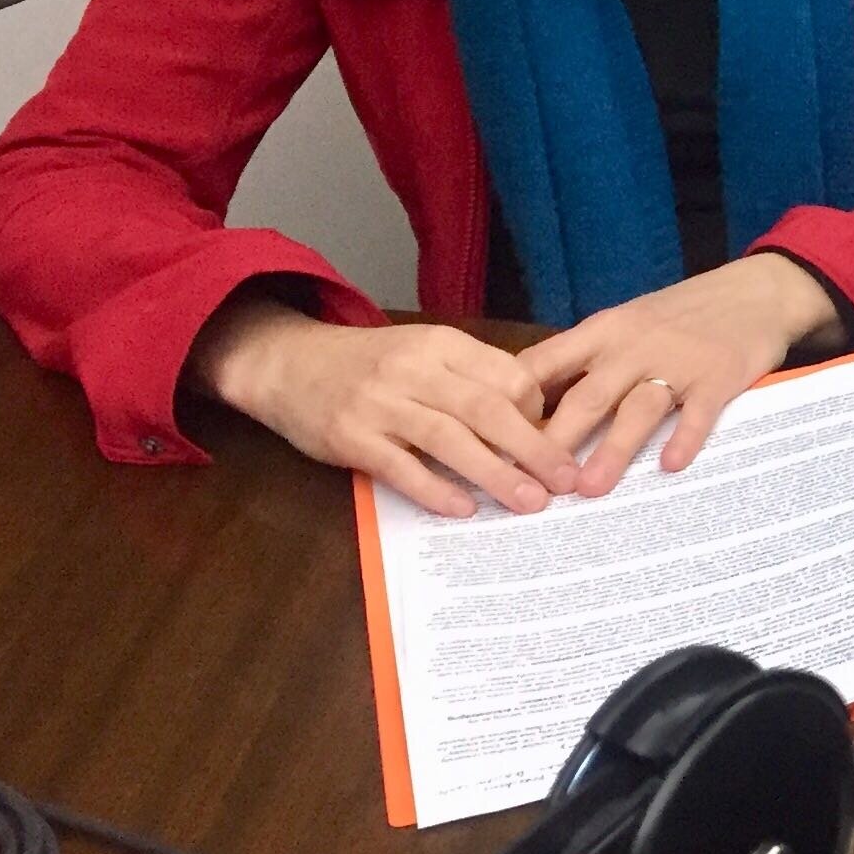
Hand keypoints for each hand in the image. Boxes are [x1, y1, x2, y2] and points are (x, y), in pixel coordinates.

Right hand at [189, 297, 575, 519]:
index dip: (538, 413)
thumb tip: (533, 420)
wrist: (287, 362)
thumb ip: (470, 380)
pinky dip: (433, 488)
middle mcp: (413, 370)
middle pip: (486, 408)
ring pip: (448, 438)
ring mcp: (379, 403)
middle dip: (533, 447)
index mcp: (440, 344)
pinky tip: (463, 509)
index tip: (557, 444)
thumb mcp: (423, 353)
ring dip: (494, 472)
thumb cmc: (369, 364)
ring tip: (529, 501)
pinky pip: (399, 466)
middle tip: (566, 481)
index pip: (507, 376)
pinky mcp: (349, 437)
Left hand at [522, 254, 840, 493]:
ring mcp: (678, 361)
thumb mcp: (626, 325)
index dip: (514, 405)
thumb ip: (585, 361)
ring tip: (590, 488)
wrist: (755, 291)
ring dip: (613, 449)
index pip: (544, 365)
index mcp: (603, 332)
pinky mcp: (720, 376)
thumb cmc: (681, 315)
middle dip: (557, 441)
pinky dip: (686, 437)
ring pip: (638, 407)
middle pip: (587, 396)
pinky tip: (671, 465)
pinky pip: (699, 411)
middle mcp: (634, 346)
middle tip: (533, 483)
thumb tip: (528, 411)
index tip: (490, 444)